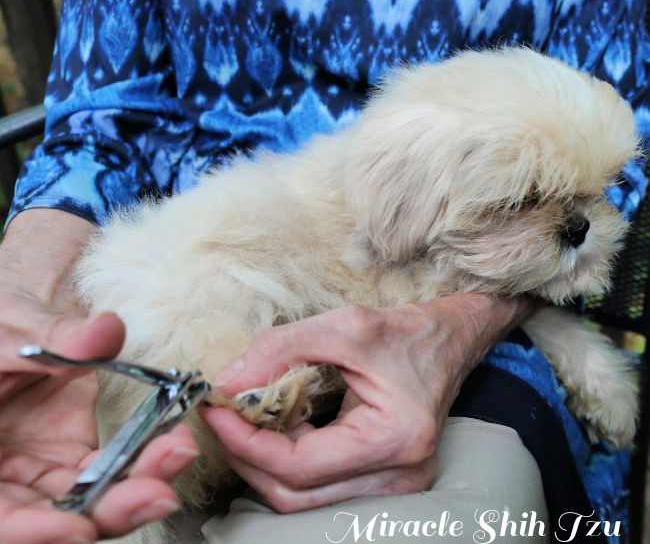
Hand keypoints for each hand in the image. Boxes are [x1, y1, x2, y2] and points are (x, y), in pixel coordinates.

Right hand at [0, 210, 198, 543]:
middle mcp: (9, 476)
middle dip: (111, 510)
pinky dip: (147, 459)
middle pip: (59, 515)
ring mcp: (45, 465)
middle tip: (158, 494)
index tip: (81, 528)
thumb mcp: (10, 331)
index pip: (1, 519)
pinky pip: (114, 466)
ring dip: (141, 483)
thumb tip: (106, 331)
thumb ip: (53, 337)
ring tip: (178, 453)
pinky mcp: (77, 450)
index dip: (36, 532)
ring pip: (94, 495)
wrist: (9, 321)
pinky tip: (174, 442)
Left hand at [203, 294, 531, 512]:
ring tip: (244, 421)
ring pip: (303, 498)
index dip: (247, 442)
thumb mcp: (344, 325)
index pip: (300, 465)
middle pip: (295, 494)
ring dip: (264, 462)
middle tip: (222, 415)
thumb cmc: (405, 332)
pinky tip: (276, 429)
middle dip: (247, 456)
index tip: (216, 409)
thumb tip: (228, 381)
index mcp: (394, 439)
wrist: (448, 343)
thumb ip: (281, 349)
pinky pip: (318, 488)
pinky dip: (287, 461)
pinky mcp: (382, 482)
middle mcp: (398, 478)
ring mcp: (393, 488)